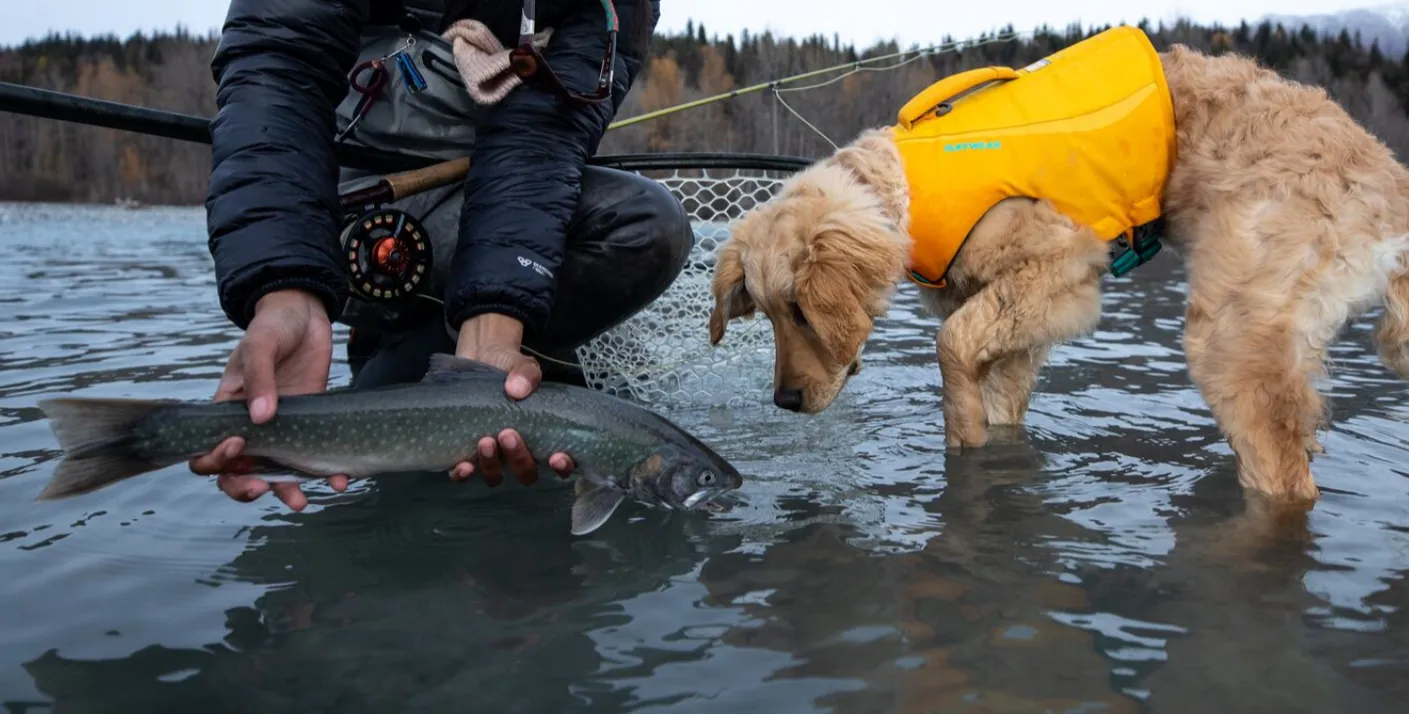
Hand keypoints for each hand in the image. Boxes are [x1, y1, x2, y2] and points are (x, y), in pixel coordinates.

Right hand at [189, 289, 345, 509]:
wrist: (306, 313)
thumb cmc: (273, 326)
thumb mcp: (260, 346)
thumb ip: (259, 379)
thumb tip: (260, 417)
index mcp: (226, 410)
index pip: (207, 449)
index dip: (216, 459)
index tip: (237, 447)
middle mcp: (251, 426)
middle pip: (238, 472)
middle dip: (247, 487)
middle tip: (266, 489)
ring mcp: (282, 428)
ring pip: (277, 472)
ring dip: (286, 489)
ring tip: (302, 501)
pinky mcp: (311, 425)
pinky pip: (312, 456)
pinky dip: (325, 472)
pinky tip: (340, 479)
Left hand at [449, 314, 574, 486]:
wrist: (475, 358)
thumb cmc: (506, 367)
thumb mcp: (522, 365)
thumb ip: (526, 373)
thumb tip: (517, 389)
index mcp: (541, 436)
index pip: (559, 462)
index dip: (563, 467)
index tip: (557, 457)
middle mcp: (518, 452)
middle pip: (525, 473)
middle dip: (520, 459)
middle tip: (509, 434)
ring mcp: (491, 455)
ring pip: (496, 476)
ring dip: (492, 465)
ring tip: (485, 440)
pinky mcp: (464, 452)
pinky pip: (464, 475)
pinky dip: (464, 474)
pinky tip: (463, 465)